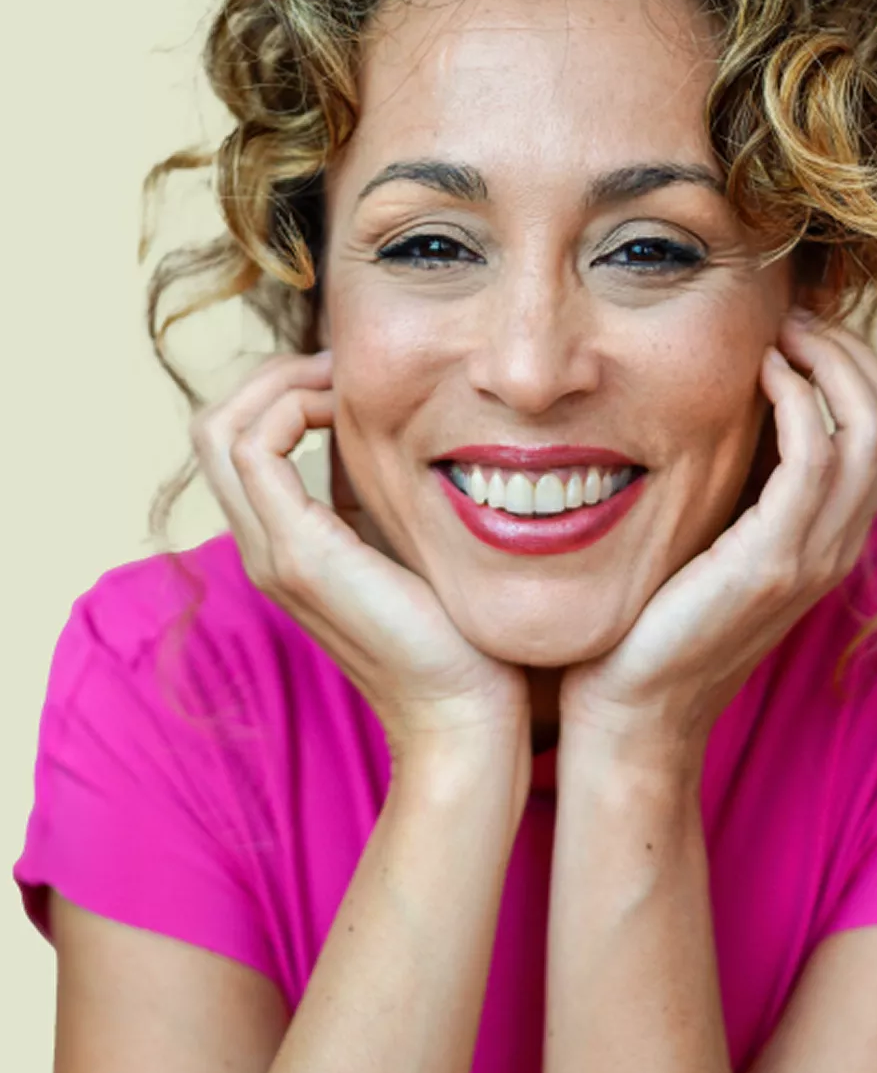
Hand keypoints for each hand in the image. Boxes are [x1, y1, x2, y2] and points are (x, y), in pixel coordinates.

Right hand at [189, 350, 530, 761]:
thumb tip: (396, 429)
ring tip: (345, 378)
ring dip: (281, 383)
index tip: (350, 375)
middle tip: (341, 364)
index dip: (283, 389)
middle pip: (215, 427)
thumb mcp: (409, 541)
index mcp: (286, 542)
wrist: (464, 708)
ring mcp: (272, 552)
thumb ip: (382, 496)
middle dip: (273, 374)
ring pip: (222, 429)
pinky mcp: (298, 555)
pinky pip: (257, 449)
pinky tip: (351, 409)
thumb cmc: (455, 628)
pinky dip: (294, 407)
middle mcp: (264, 546)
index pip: (239, 439)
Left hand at [558, 311, 876, 761]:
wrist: (637, 709)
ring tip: (780, 331)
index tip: (800, 327)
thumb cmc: (660, 618)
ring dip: (828, 362)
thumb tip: (739, 407)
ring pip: (870, 430)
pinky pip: (814, 458)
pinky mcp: (774, 563)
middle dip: (850, 350)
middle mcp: (839, 545)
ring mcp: (814, 556)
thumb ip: (745, 484)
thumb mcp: (718, 537)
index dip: (857, 365)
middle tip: (794, 316)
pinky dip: (798, 400)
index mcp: (832, 536)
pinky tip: (761, 373)